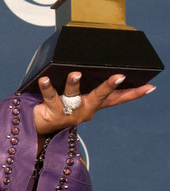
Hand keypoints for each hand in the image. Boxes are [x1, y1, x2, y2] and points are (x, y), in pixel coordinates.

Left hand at [33, 72, 154, 135]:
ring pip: (73, 95)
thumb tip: (84, 63)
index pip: (116, 98)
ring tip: (76, 73)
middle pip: (99, 96)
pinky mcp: (54, 114)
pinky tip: (45, 78)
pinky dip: (47, 87)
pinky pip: (50, 97)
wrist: (40, 126)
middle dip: (109, 86)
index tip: (149, 87)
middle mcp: (84, 109)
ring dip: (74, 83)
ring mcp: (70, 113)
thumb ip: (80, 84)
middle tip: (119, 76)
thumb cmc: (58, 106)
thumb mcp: (74, 96)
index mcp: (93, 104)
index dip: (133, 94)